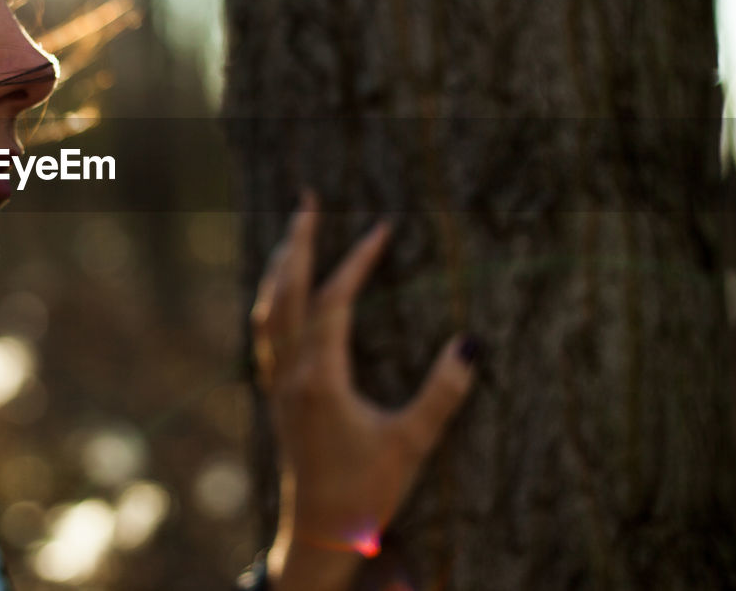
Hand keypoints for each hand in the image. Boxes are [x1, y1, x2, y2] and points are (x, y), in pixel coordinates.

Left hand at [251, 190, 478, 589]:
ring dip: (279, 267)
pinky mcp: (276, 396)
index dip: (357, 261)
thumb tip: (470, 347)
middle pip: (285, 292)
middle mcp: (291, 374)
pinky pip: (264, 334)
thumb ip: (441, 396)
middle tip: (306, 199)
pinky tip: (282, 294)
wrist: (318, 536)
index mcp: (321, 379)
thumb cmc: (365, 494)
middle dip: (297, 242)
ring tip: (293, 234)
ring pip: (268, 310)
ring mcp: (278, 384)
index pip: (335, 302)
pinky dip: (272, 300)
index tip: (381, 228)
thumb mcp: (411, 445)